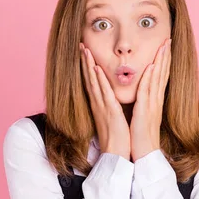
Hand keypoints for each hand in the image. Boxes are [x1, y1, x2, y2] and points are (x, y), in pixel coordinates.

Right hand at [80, 42, 130, 159]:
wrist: (116, 153)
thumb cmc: (117, 137)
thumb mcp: (113, 118)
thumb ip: (111, 107)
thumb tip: (112, 100)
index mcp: (100, 105)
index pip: (92, 82)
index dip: (88, 67)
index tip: (86, 53)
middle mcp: (98, 103)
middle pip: (89, 78)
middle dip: (85, 61)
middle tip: (81, 45)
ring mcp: (102, 106)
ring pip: (93, 81)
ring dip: (88, 65)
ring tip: (85, 50)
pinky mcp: (109, 111)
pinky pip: (103, 92)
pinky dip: (98, 79)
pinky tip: (95, 68)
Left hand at [130, 38, 171, 161]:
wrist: (144, 154)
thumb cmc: (142, 137)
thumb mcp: (144, 116)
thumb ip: (145, 104)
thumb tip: (144, 95)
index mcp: (155, 101)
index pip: (161, 77)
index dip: (164, 62)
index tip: (165, 47)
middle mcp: (156, 101)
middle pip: (163, 74)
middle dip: (165, 56)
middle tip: (168, 40)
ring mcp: (152, 105)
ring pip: (157, 79)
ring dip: (160, 61)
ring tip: (163, 46)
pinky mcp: (144, 111)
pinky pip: (146, 92)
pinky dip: (148, 78)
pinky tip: (150, 67)